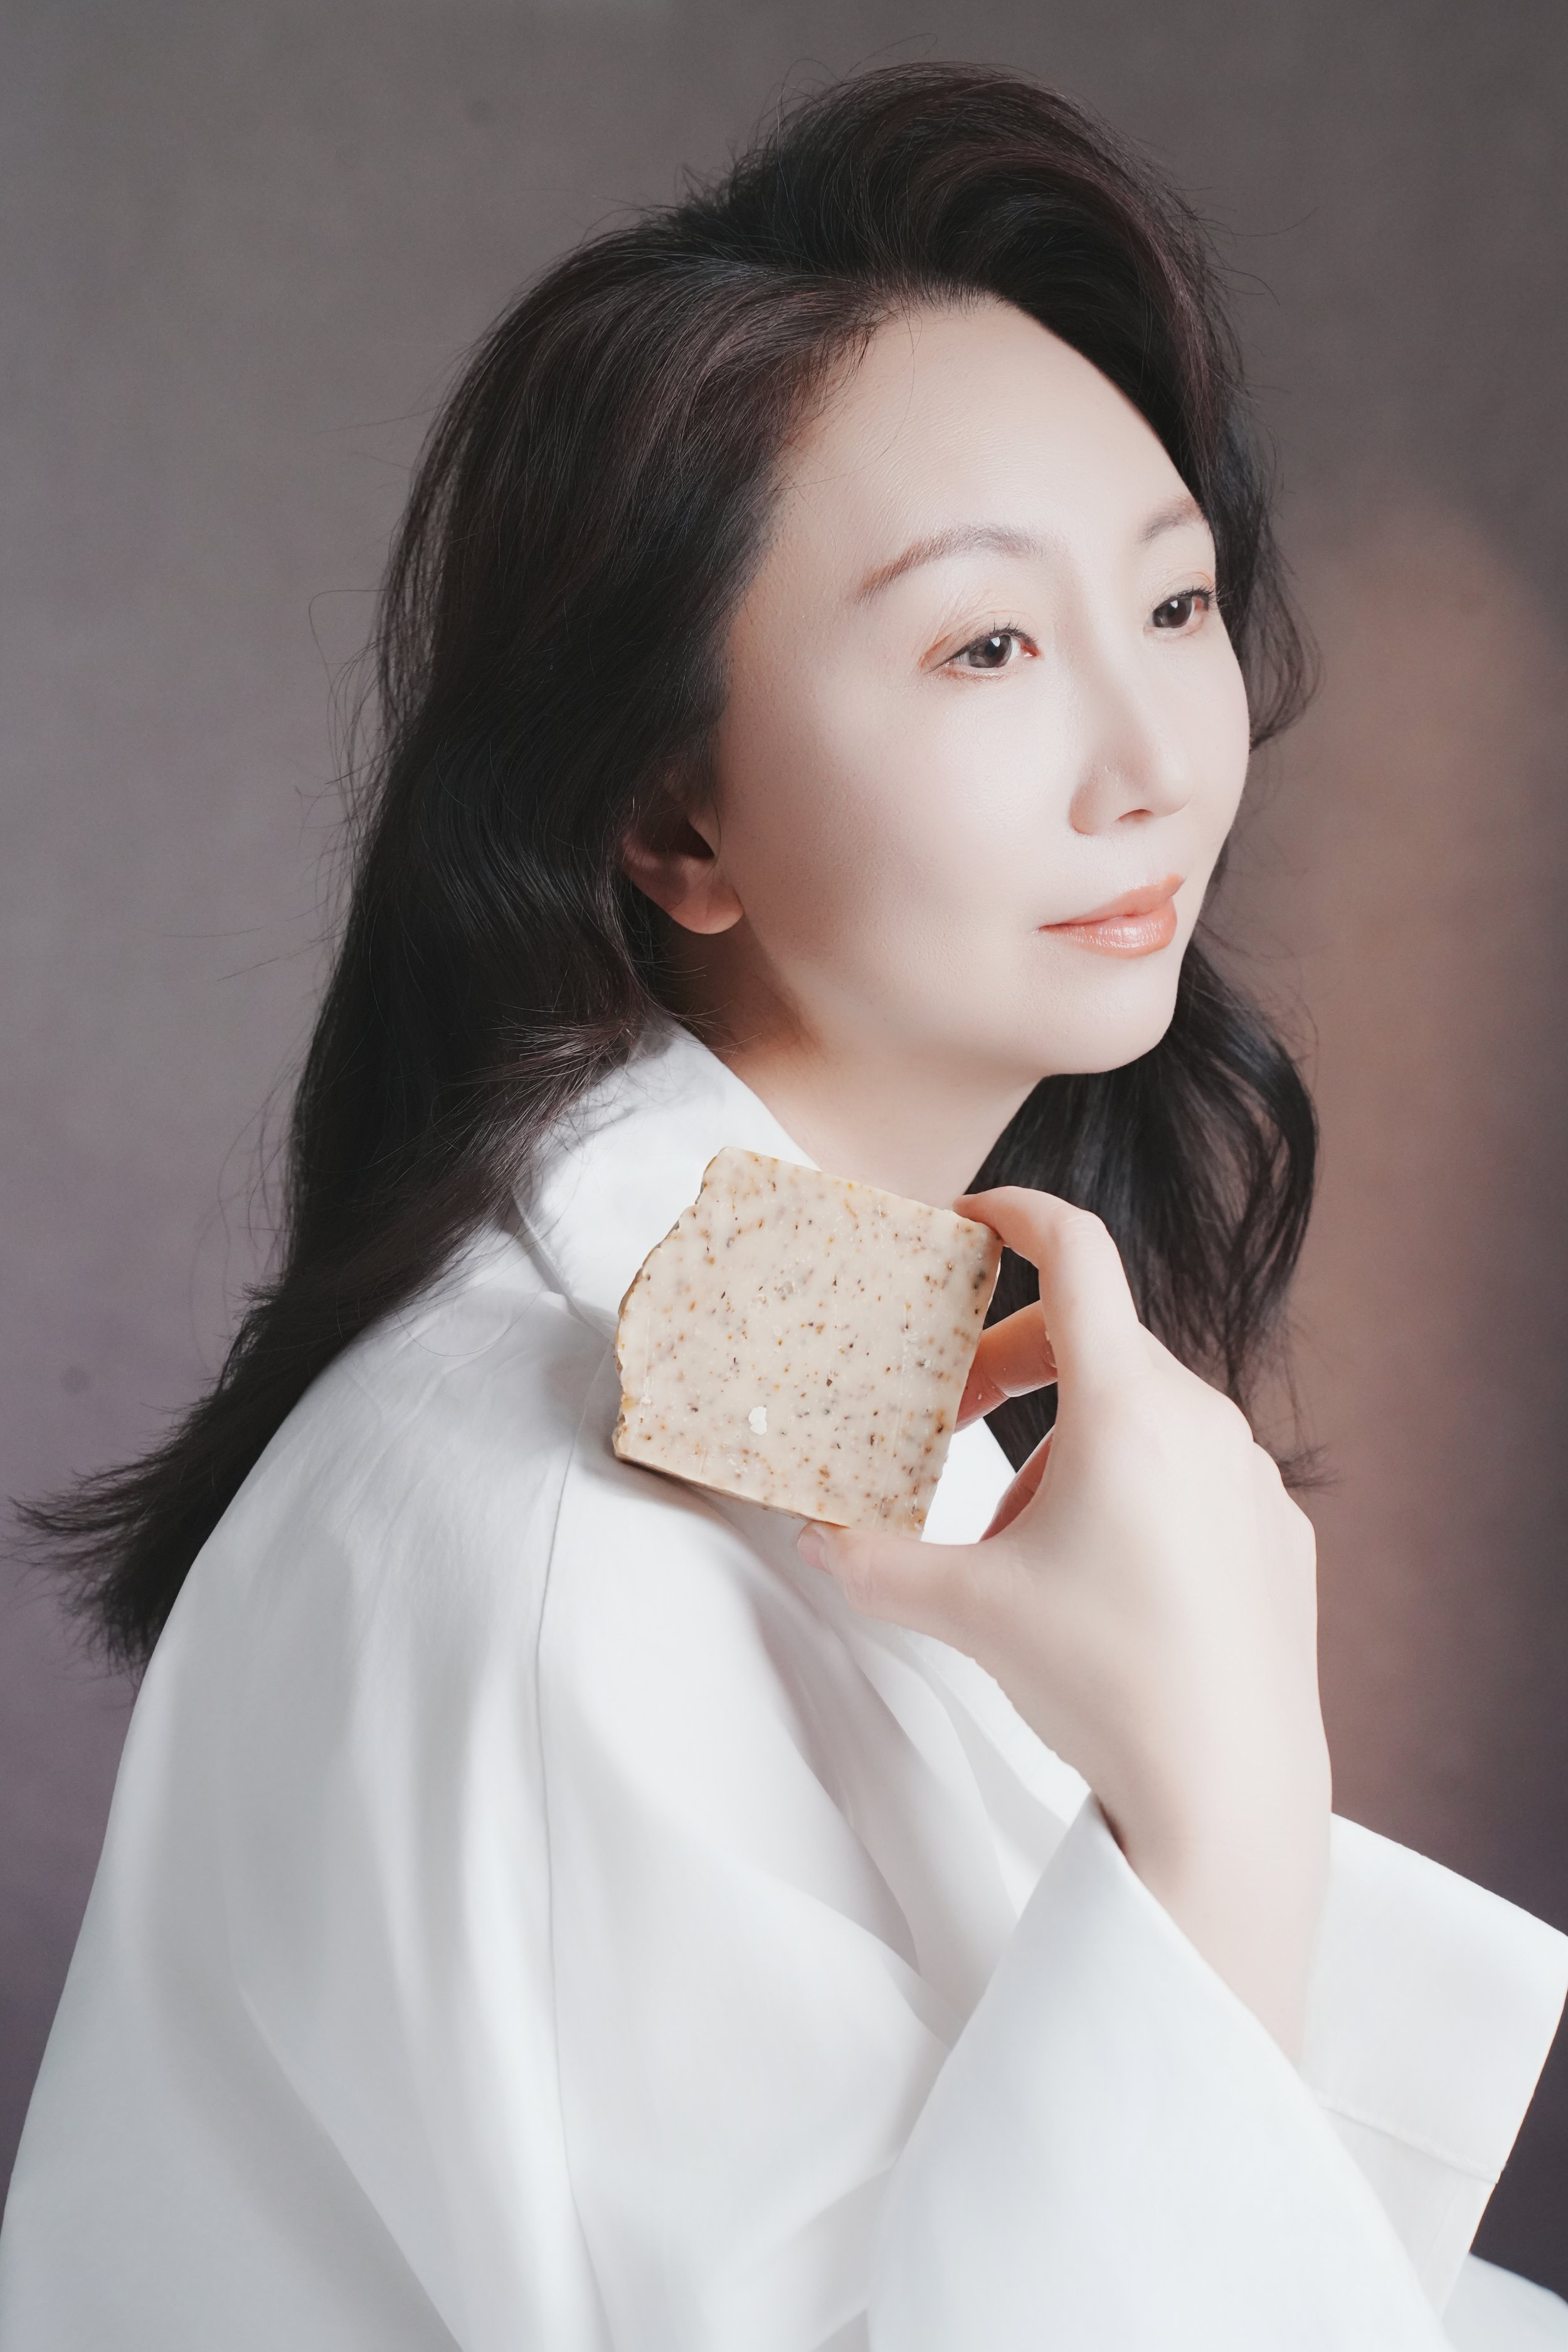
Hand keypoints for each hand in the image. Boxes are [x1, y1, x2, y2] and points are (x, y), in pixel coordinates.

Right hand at [796, 1187, 1330, 2057]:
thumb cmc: (1105, 1682)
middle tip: (946, 1422)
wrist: (1230, 1793)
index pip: (1077, 1252)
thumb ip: (872, 1563)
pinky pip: (1191, 1478)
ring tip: (1025, 1553)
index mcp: (1127, 1406)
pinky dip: (1132, 1498)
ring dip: (1065, 1453)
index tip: (973, 1216)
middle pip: (1092, 1345)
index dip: (1019, 1212)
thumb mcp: (966, 1612)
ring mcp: (1249, 1476)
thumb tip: (815, 1540)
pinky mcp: (1276, 1532)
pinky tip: (1107, 1587)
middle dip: (1007, 1370)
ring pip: (1138, 1421)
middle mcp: (1201, 1419)